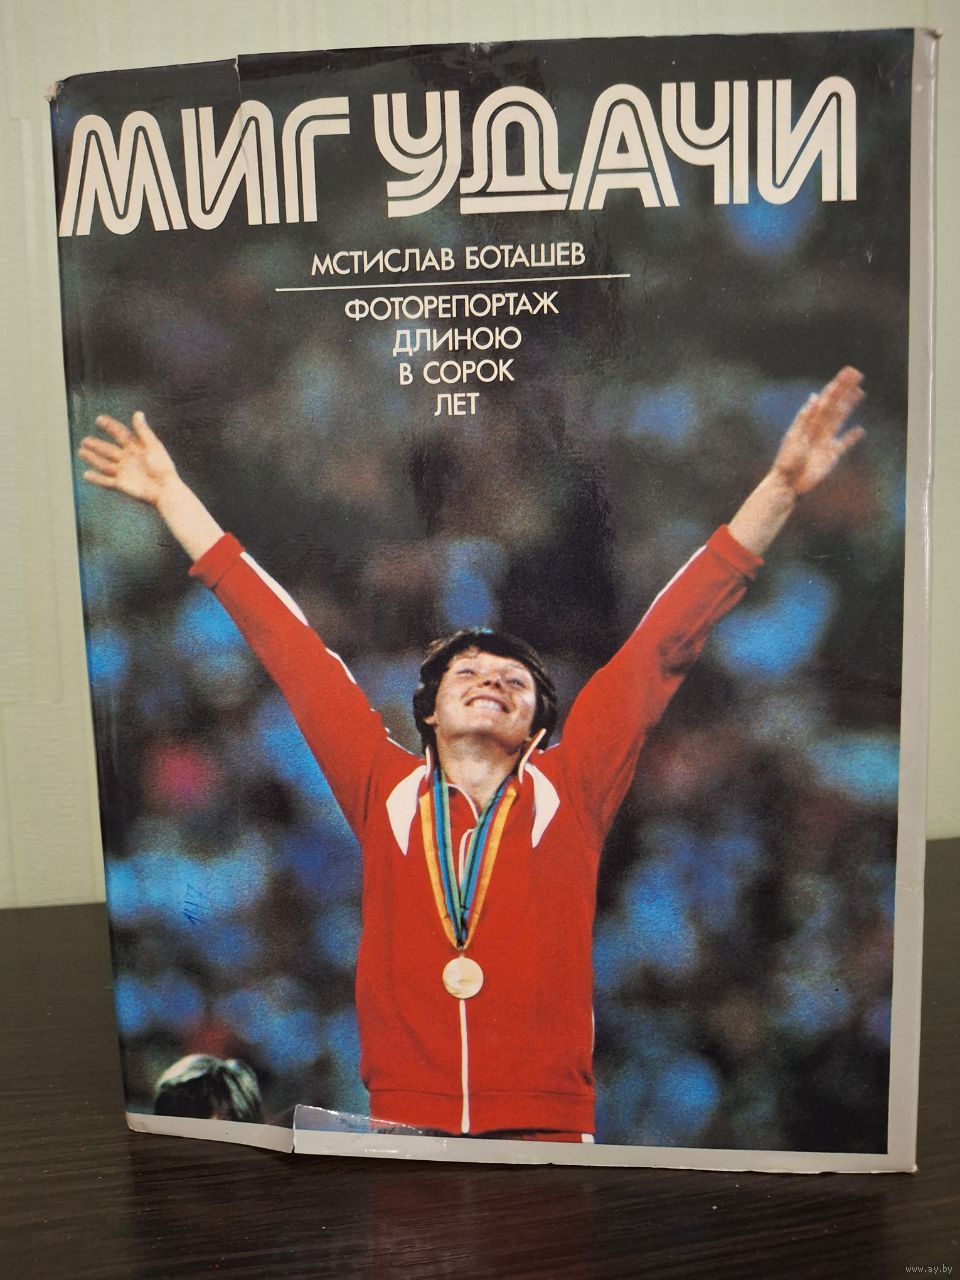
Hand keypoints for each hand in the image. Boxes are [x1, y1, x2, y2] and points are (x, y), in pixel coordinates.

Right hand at [78, 412, 178, 506]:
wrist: (165, 490)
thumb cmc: (163, 467)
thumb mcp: (153, 446)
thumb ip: (143, 431)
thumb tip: (137, 413)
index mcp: (136, 448)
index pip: (120, 434)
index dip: (110, 426)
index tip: (99, 419)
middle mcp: (128, 459)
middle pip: (108, 450)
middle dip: (96, 445)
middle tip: (85, 440)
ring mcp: (124, 472)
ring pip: (104, 464)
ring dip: (92, 458)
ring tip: (81, 452)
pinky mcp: (121, 485)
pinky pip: (106, 481)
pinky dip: (96, 479)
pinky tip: (86, 474)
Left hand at [770, 367, 865, 496]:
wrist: (786, 485)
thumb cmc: (786, 462)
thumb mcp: (795, 438)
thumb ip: (806, 419)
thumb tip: (815, 397)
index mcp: (808, 423)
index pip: (825, 400)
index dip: (836, 386)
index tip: (847, 372)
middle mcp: (817, 429)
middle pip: (834, 405)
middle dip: (845, 390)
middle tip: (857, 374)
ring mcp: (825, 442)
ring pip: (839, 420)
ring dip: (849, 405)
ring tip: (859, 392)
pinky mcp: (830, 457)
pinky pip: (843, 445)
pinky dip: (851, 438)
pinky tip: (860, 430)